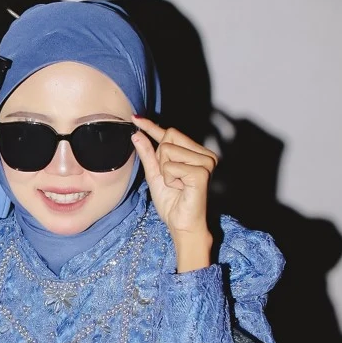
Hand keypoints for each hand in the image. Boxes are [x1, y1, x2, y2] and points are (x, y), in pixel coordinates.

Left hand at [130, 116, 216, 270]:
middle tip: (171, 178)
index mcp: (194, 153)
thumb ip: (148, 154)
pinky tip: (180, 188)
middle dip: (160, 158)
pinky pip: (171, 165)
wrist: (181, 224)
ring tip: (177, 185)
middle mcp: (204, 154)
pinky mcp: (202, 172)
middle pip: (168, 136)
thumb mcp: (155, 175)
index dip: (151, 126)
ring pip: (167, 149)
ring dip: (165, 171)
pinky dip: (169, 179)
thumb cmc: (172, 202)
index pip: (170, 133)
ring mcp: (205, 162)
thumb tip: (137, 134)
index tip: (136, 118)